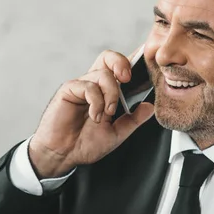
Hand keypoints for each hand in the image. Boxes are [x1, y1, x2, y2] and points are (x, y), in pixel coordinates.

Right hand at [29, 49, 154, 178]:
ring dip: (111, 94)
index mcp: (106, 92)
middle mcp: (94, 85)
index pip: (120, 70)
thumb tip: (150, 107)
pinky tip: (94, 116)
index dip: (133, 63)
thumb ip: (133, 120)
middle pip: (108, 58)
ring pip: (103, 74)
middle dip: (121, 63)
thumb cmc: (85, 143)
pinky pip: (88, 86)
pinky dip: (96, 101)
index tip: (146, 66)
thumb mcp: (116, 133)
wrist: (63, 155)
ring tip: (108, 113)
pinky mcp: (69, 90)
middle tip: (127, 79)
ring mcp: (81, 86)